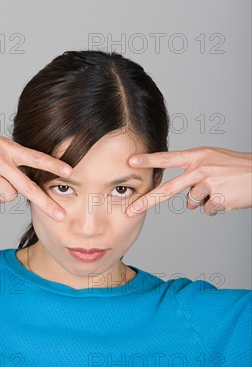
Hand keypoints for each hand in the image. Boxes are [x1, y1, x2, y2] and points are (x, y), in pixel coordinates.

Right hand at [0, 122, 71, 221]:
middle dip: (46, 204)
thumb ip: (11, 159)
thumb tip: (21, 184)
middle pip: (28, 187)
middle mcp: (1, 161)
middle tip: (60, 216)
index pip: (35, 157)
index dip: (53, 164)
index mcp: (8, 148)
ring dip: (2, 194)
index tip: (69, 170)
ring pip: (8, 197)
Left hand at [126, 147, 251, 216]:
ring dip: (202, 201)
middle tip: (131, 210)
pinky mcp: (218, 198)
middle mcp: (200, 168)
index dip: (148, 160)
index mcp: (197, 156)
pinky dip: (215, 207)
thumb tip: (180, 189)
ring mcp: (208, 183)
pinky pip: (207, 209)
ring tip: (218, 190)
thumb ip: (193, 169)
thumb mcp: (212, 158)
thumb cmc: (236, 167)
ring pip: (191, 202)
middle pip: (168, 189)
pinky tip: (226, 197)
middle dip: (147, 201)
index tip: (131, 161)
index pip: (167, 158)